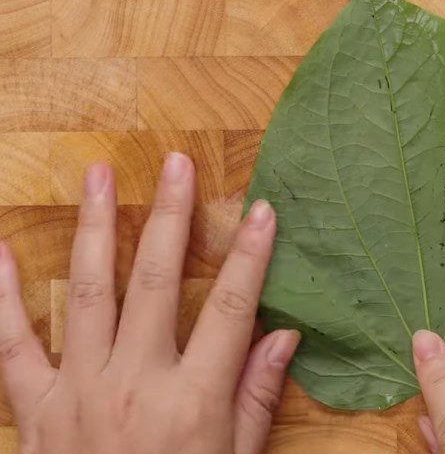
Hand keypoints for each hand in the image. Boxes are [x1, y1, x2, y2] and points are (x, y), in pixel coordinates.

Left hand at [0, 154, 298, 453]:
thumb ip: (256, 398)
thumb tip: (285, 336)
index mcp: (193, 402)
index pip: (233, 308)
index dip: (251, 254)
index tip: (263, 209)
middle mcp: (136, 385)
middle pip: (159, 281)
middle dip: (172, 216)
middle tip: (176, 165)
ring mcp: (79, 393)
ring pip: (90, 294)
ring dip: (97, 229)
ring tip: (99, 177)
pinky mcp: (36, 411)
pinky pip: (13, 347)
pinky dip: (3, 299)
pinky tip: (2, 252)